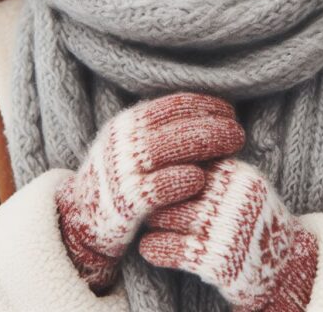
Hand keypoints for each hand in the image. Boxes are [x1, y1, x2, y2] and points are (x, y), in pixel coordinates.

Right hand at [55, 92, 244, 292]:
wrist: (83, 218)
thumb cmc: (121, 178)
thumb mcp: (132, 145)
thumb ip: (160, 130)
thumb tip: (207, 112)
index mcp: (127, 124)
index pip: (172, 105)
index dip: (205, 105)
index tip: (229, 111)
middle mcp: (123, 143)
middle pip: (175, 126)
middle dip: (212, 126)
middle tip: (239, 131)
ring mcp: (122, 172)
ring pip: (168, 150)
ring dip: (205, 145)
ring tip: (234, 147)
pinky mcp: (125, 203)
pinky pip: (157, 188)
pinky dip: (180, 180)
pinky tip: (201, 178)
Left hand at [139, 158, 318, 310]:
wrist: (282, 264)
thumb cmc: (254, 218)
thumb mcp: (243, 183)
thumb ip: (214, 167)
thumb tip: (171, 144)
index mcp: (237, 174)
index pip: (189, 160)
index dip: (169, 166)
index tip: (154, 171)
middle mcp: (231, 198)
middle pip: (175, 186)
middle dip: (157, 193)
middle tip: (145, 197)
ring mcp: (225, 228)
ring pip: (169, 215)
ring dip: (153, 218)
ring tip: (147, 219)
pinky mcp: (219, 260)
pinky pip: (173, 249)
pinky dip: (155, 247)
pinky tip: (148, 246)